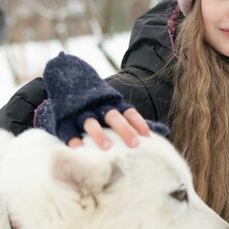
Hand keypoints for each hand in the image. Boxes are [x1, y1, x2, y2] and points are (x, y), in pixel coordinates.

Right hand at [35, 52, 168, 148]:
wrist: (64, 80)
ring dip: (99, 134)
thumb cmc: (97, 105)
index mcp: (112, 104)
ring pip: (90, 122)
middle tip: (135, 145)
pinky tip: (79, 149)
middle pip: (113, 116)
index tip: (147, 137)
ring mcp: (80, 112)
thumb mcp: (115, 108)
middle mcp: (98, 107)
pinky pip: (68, 129)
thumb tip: (164, 132)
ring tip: (108, 148)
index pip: (128, 111)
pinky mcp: (64, 119)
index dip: (138, 123)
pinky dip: (73, 138)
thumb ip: (135, 122)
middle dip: (124, 130)